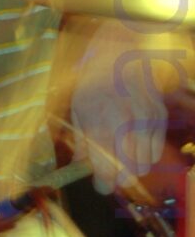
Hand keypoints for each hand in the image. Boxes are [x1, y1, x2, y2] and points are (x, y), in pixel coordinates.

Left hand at [69, 20, 188, 193]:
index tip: (99, 185)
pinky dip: (145, 153)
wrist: (121, 50)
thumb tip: (81, 165)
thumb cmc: (94, 77)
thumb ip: (81, 139)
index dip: (103, 185)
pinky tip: (134, 143)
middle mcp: (125, 125)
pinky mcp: (159, 116)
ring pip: (145, 165)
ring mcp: (146, 121)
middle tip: (110, 174)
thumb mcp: (78, 106)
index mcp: (100, 122)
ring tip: (121, 156)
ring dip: (133, 167)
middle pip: (129, 175)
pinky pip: (156, 149)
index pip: (106, 171)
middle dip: (118, 180)